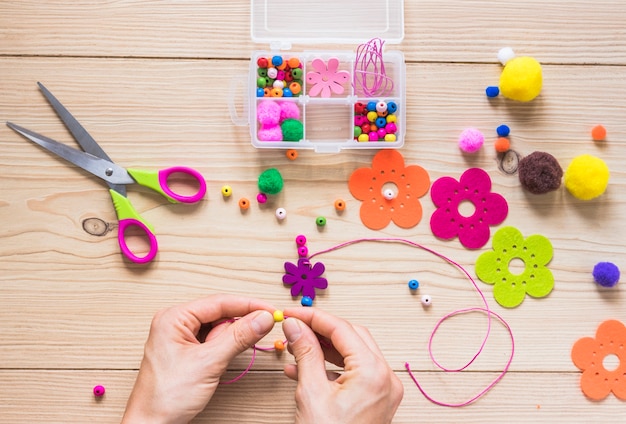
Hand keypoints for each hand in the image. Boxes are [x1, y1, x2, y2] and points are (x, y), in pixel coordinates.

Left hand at [122, 294, 275, 423]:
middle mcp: (176, 323)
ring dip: (229, 341)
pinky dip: (223, 350)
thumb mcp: (208, 363)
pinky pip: (212, 342)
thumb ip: (238, 337)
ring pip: (218, 329)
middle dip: (237, 327)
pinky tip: (220, 361)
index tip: (272, 311)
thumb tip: (262, 318)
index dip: (249, 305)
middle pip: (220, 314)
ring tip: (220, 361)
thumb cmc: (166, 397)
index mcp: (174, 317)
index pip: (219, 302)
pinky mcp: (187, 352)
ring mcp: (181, 338)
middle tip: (261, 332)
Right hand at [281, 307, 402, 423]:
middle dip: (321, 329)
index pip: (342, 329)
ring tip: (297, 346)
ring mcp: (383, 390)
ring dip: (324, 348)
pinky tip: (304, 368)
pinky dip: (331, 367)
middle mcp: (385, 378)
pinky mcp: (376, 400)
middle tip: (296, 325)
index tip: (292, 313)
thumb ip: (305, 352)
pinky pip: (354, 372)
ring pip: (353, 353)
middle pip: (352, 336)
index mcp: (373, 372)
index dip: (314, 318)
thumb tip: (296, 325)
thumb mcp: (311, 392)